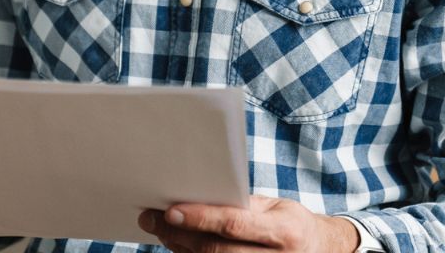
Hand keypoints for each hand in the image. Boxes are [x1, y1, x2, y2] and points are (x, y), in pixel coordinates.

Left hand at [137, 195, 359, 252]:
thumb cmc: (293, 224)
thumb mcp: (277, 208)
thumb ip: (242, 205)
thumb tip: (196, 197)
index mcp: (284, 231)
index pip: (235, 224)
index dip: (201, 218)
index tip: (170, 210)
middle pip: (217, 251)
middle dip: (180, 234)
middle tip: (151, 218)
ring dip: (180, 248)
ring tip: (159, 229)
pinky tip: (179, 245)